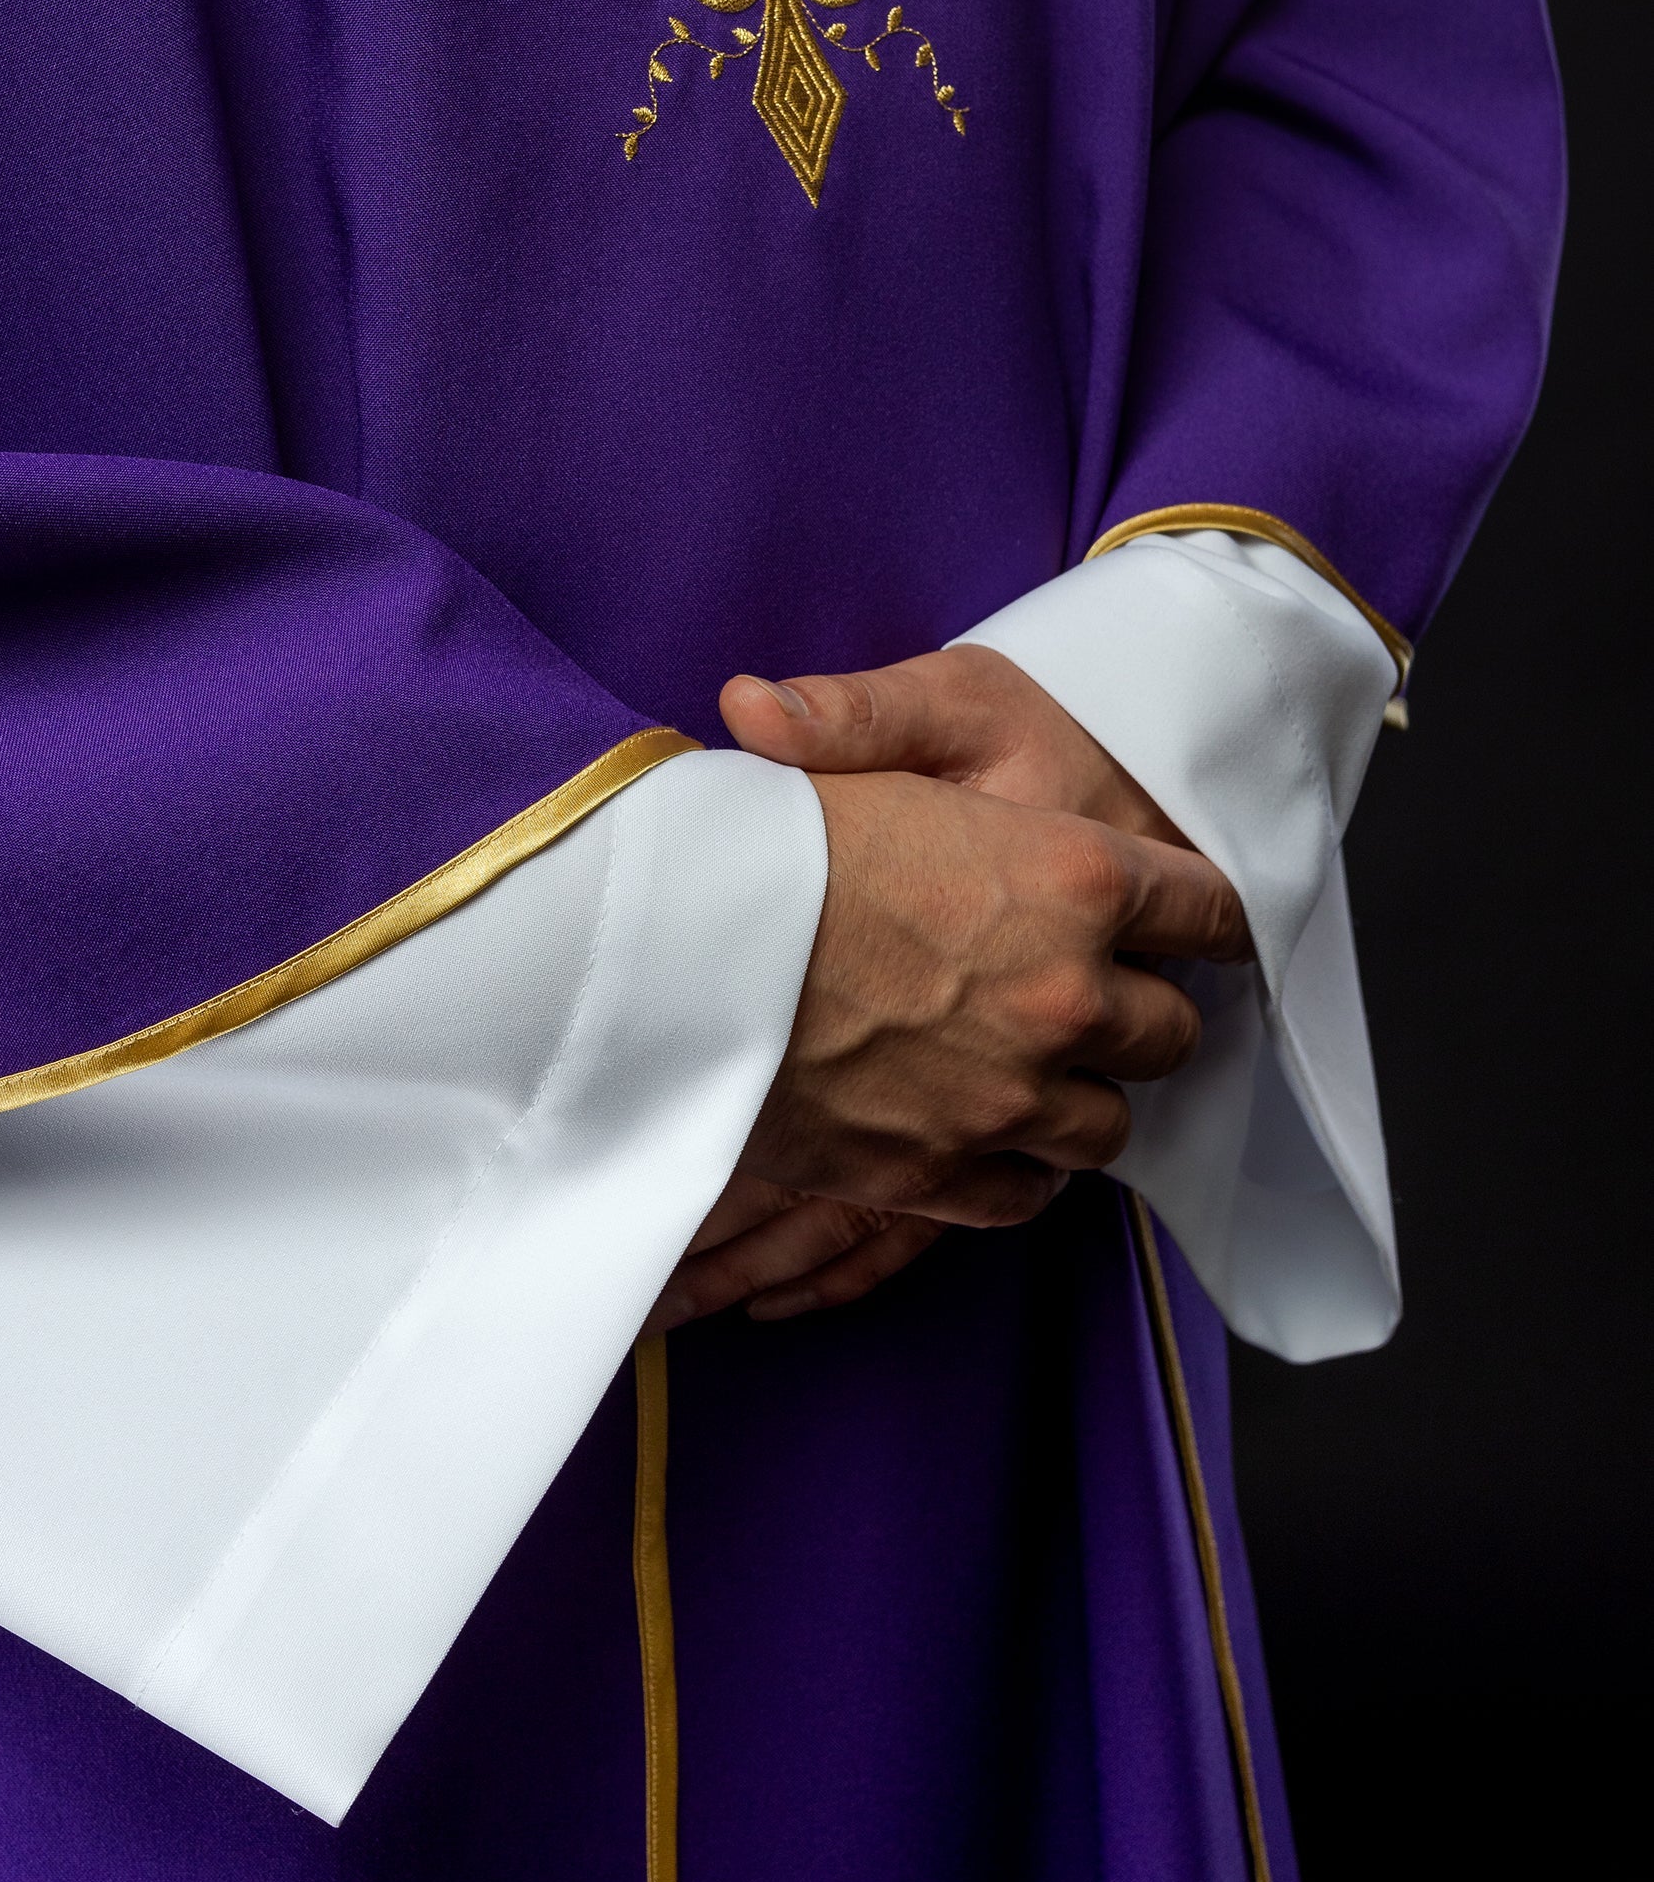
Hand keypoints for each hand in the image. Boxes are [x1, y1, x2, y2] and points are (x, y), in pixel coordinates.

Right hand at [649, 650, 1243, 1329]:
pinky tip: (985, 1127)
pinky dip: (1016, 1167)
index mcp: (1075, 879)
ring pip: (1106, 1126)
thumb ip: (882, 711)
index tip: (1187, 915)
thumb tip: (841, 688)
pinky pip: (1026, 1193)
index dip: (1201, 910)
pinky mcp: (937, 1175)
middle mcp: (1063, 1000)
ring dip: (1082, 1093)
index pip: (1208, 910)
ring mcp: (1005, 1101)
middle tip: (1095, 986)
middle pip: (1171, 1032)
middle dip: (1142, 1009)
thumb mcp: (875, 722)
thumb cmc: (782, 825)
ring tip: (1035, 1060)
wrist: (672, 959)